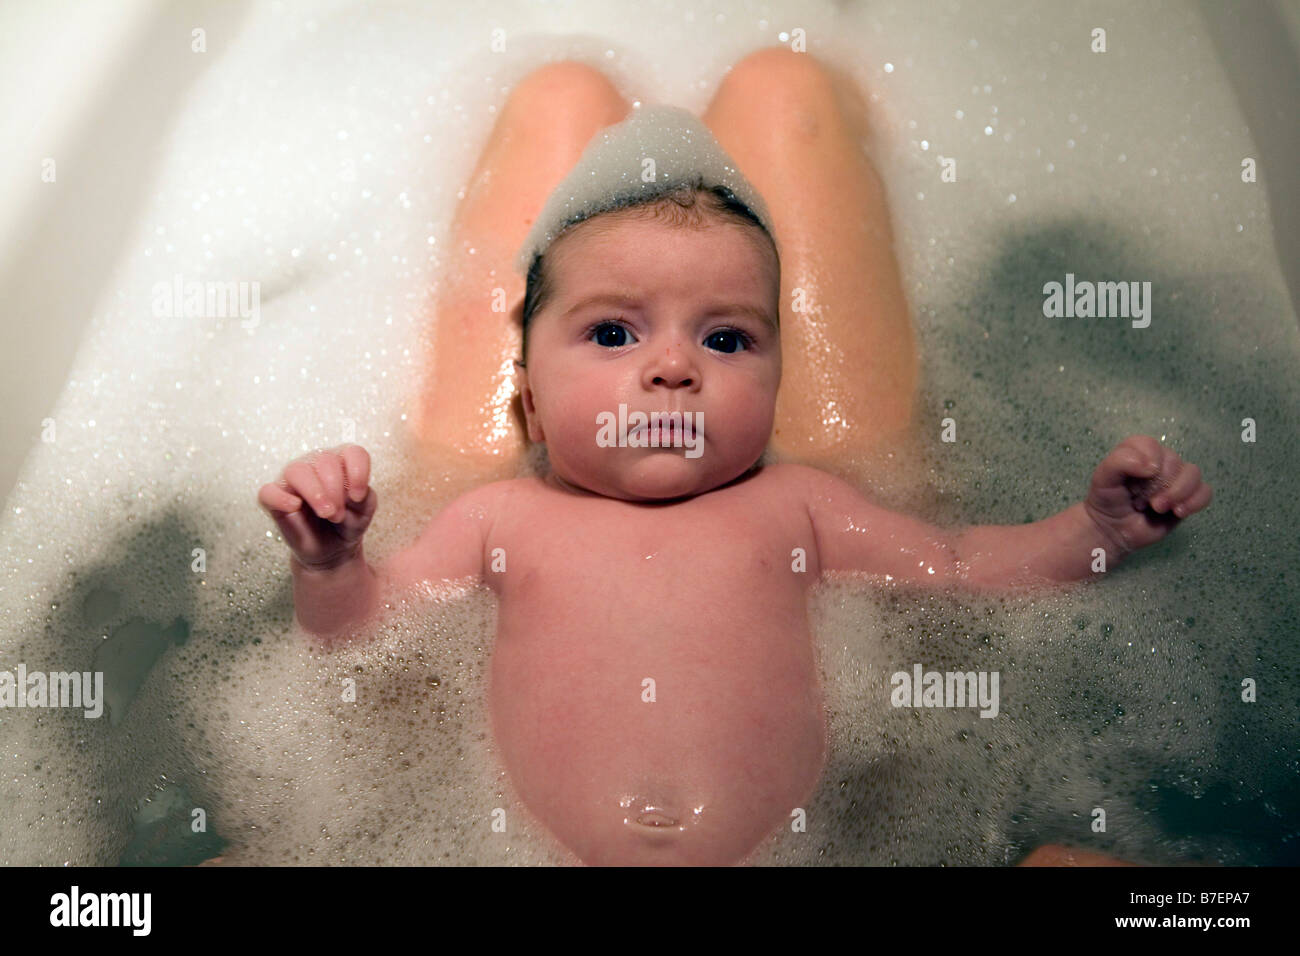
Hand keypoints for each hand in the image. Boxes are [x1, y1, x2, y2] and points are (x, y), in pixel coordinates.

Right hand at [258, 445, 377, 569]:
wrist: (332, 549)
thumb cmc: (348, 523)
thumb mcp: (363, 511)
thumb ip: (363, 497)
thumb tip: (348, 491)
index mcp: (342, 462)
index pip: (352, 452)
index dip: (358, 472)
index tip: (359, 497)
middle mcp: (316, 464)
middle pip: (325, 460)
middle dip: (336, 490)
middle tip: (339, 515)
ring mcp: (292, 480)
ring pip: (297, 471)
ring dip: (315, 492)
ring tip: (326, 513)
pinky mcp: (274, 498)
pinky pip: (268, 492)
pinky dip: (281, 498)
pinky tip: (295, 507)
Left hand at [1084, 435, 1211, 554]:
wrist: (1112, 529)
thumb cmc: (1107, 500)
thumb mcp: (1103, 478)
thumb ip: (1120, 462)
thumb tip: (1152, 466)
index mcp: (1139, 451)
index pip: (1151, 445)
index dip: (1149, 459)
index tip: (1142, 476)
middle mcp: (1160, 462)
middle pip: (1174, 461)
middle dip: (1159, 484)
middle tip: (1142, 502)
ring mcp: (1175, 480)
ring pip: (1193, 474)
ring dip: (1178, 492)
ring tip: (1158, 508)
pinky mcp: (1187, 497)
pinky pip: (1205, 492)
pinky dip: (1195, 501)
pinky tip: (1178, 512)